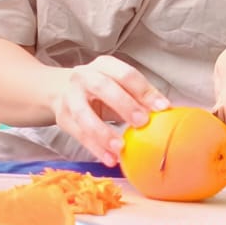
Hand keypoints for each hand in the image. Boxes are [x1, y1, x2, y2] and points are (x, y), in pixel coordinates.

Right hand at [47, 55, 169, 166]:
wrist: (60, 89)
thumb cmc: (101, 89)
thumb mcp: (119, 85)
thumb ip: (139, 96)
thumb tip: (165, 112)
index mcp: (104, 65)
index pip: (126, 74)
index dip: (144, 90)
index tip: (162, 107)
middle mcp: (84, 76)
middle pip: (103, 88)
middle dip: (124, 105)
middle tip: (142, 122)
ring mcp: (70, 97)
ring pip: (84, 114)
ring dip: (103, 133)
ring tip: (120, 148)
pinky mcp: (63, 117)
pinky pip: (79, 135)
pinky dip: (95, 149)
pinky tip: (110, 159)